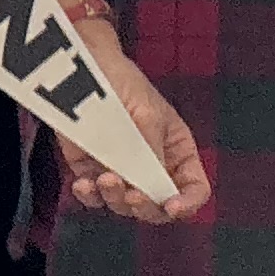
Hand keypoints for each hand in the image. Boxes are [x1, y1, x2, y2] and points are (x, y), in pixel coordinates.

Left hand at [57, 30, 211, 224]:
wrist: (80, 68)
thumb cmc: (122, 83)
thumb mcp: (147, 115)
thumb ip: (152, 154)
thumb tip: (153, 189)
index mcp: (177, 151)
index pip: (194, 188)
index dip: (188, 203)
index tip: (171, 206)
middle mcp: (151, 166)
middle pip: (158, 207)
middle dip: (146, 207)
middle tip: (133, 195)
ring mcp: (120, 170)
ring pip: (125, 206)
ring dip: (116, 199)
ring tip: (104, 179)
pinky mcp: (90, 169)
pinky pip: (93, 196)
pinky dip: (90, 196)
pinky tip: (84, 185)